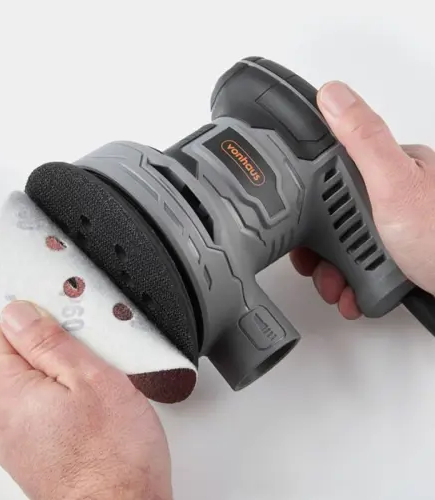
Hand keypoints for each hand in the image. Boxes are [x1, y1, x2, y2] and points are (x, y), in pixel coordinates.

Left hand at [0, 300, 171, 499]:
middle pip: (19, 363)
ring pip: (36, 388)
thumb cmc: (114, 455)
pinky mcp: (41, 456)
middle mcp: (5, 423)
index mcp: (10, 396)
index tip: (66, 321)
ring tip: (100, 383)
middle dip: (55, 349)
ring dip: (65, 376)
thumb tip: (17, 313)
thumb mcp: (90, 378)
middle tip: (92, 353)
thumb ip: (48, 342)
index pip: (1, 336)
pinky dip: (67, 402)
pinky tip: (96, 409)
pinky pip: (45, 413)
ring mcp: (22, 444)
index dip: (35, 320)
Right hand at [290, 81, 434, 318]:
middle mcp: (389, 196)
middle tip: (318, 265)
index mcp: (388, 168)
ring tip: (338, 285)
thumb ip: (363, 140)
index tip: (297, 224)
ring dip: (331, 273)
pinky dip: (350, 283)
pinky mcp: (395, 255)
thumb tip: (332, 94)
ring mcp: (391, 227)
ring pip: (343, 247)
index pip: (328, 176)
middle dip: (318, 248)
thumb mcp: (397, 183)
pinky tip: (353, 290)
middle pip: (332, 217)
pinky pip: (359, 267)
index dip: (306, 201)